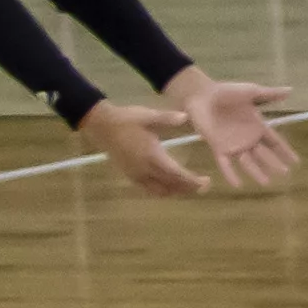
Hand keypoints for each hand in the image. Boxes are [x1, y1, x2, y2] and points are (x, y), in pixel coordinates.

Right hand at [79, 95, 212, 197]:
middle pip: (170, 186)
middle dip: (188, 188)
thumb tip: (185, 117)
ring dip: (176, 191)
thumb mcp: (148, 116)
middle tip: (204, 186)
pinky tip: (169, 187)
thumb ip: (167, 118)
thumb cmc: (127, 119)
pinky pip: (148, 189)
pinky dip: (162, 191)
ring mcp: (135, 174)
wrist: (102, 126)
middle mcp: (144, 169)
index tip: (205, 182)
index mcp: (152, 156)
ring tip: (189, 187)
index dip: (192, 181)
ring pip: (159, 191)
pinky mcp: (129, 175)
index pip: (176, 174)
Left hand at [165, 75, 304, 188]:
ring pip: (248, 162)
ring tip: (266, 183)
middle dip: (274, 164)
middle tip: (285, 174)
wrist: (202, 95)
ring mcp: (233, 145)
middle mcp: (247, 139)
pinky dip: (231, 174)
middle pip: (264, 154)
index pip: (275, 142)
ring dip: (257, 172)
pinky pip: (225, 164)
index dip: (285, 151)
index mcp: (257, 126)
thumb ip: (270, 94)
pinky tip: (237, 185)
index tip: (296, 161)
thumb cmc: (227, 92)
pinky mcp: (218, 148)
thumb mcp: (251, 91)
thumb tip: (291, 91)